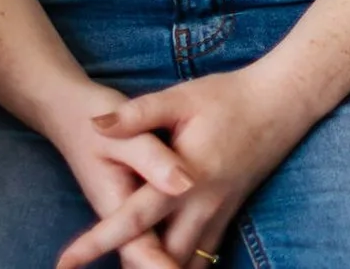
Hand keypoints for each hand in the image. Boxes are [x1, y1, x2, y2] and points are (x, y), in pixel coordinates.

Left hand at [56, 66, 314, 268]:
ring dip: (159, 267)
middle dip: (134, 267)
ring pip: (187, 262)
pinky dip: (185, 264)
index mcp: (184, 179)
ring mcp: (219, 212)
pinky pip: (206, 253)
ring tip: (133, 266)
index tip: (66, 261)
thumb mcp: (181, 97)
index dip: (96, 242)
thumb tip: (95, 125)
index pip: (132, 219)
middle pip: (162, 258)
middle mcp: (202, 205)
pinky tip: (169, 263)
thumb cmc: (230, 97)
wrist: (283, 101)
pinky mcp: (230, 211)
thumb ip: (136, 115)